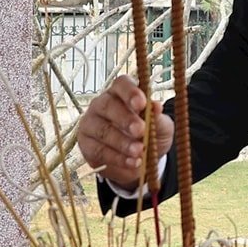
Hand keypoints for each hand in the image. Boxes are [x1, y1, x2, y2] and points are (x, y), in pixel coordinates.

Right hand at [78, 74, 174, 191]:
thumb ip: (157, 118)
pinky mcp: (86, 144)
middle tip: (140, 130)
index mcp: (121, 93)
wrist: (141, 159)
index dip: (130, 92)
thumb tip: (156, 106)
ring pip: (102, 130)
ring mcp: (91, 124)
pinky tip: (132, 162)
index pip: (121, 84)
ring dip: (122, 142)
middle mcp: (102, 104)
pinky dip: (117, 158)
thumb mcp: (161, 127)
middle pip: (108, 106)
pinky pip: (99, 150)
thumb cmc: (150, 134)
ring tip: (139, 151)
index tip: (142, 103)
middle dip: (125, 119)